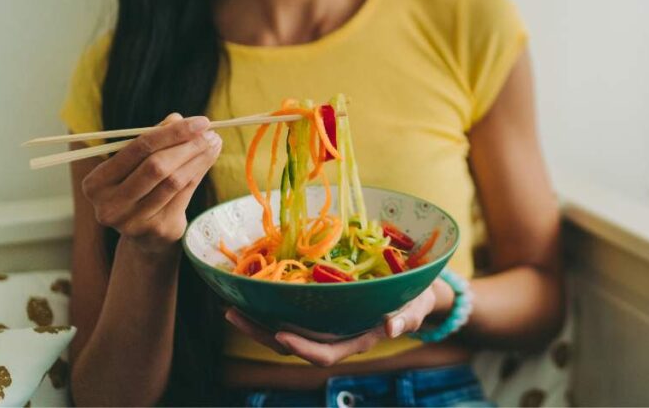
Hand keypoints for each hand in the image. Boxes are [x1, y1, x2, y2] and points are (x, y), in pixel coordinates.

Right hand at [80, 113, 221, 255]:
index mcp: (96, 183)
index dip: (172, 132)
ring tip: (214, 143)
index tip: (201, 121)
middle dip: (188, 145)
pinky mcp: (157, 230)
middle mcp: (110, 205)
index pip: (138, 148)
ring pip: (174, 181)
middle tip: (210, 133)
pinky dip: (200, 172)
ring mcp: (133, 221)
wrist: (144, 234)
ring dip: (198, 158)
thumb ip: (154, 140)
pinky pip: (184, 194)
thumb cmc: (139, 188)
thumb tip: (178, 119)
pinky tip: (210, 159)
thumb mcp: (138, 163)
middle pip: (156, 166)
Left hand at [224, 280, 452, 366]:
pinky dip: (269, 309)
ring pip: (285, 333)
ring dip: (257, 323)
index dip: (301, 347)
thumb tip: (392, 328)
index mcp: (357, 340)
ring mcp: (326, 327)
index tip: (280, 333)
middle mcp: (336, 338)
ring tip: (231, 306)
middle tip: (233, 313)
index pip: (324, 353)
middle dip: (262, 333)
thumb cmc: (417, 299)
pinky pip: (291, 316)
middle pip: (293, 345)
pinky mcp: (321, 314)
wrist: (415, 294)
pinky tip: (252, 294)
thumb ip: (407, 317)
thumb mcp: (417, 305)